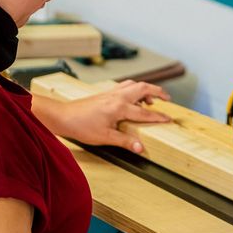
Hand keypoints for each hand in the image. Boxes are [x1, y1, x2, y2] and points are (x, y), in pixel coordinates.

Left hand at [56, 80, 170, 152]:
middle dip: (158, 91)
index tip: (169, 119)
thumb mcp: (105, 137)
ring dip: (146, 89)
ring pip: (134, 84)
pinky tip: (133, 98)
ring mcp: (111, 93)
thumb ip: (125, 141)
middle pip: (143, 88)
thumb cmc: (81, 126)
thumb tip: (140, 148)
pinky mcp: (106, 93)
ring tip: (152, 99)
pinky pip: (125, 86)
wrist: (63, 116)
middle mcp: (117, 96)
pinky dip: (134, 89)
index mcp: (119, 107)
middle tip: (168, 98)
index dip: (159, 116)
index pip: (145, 112)